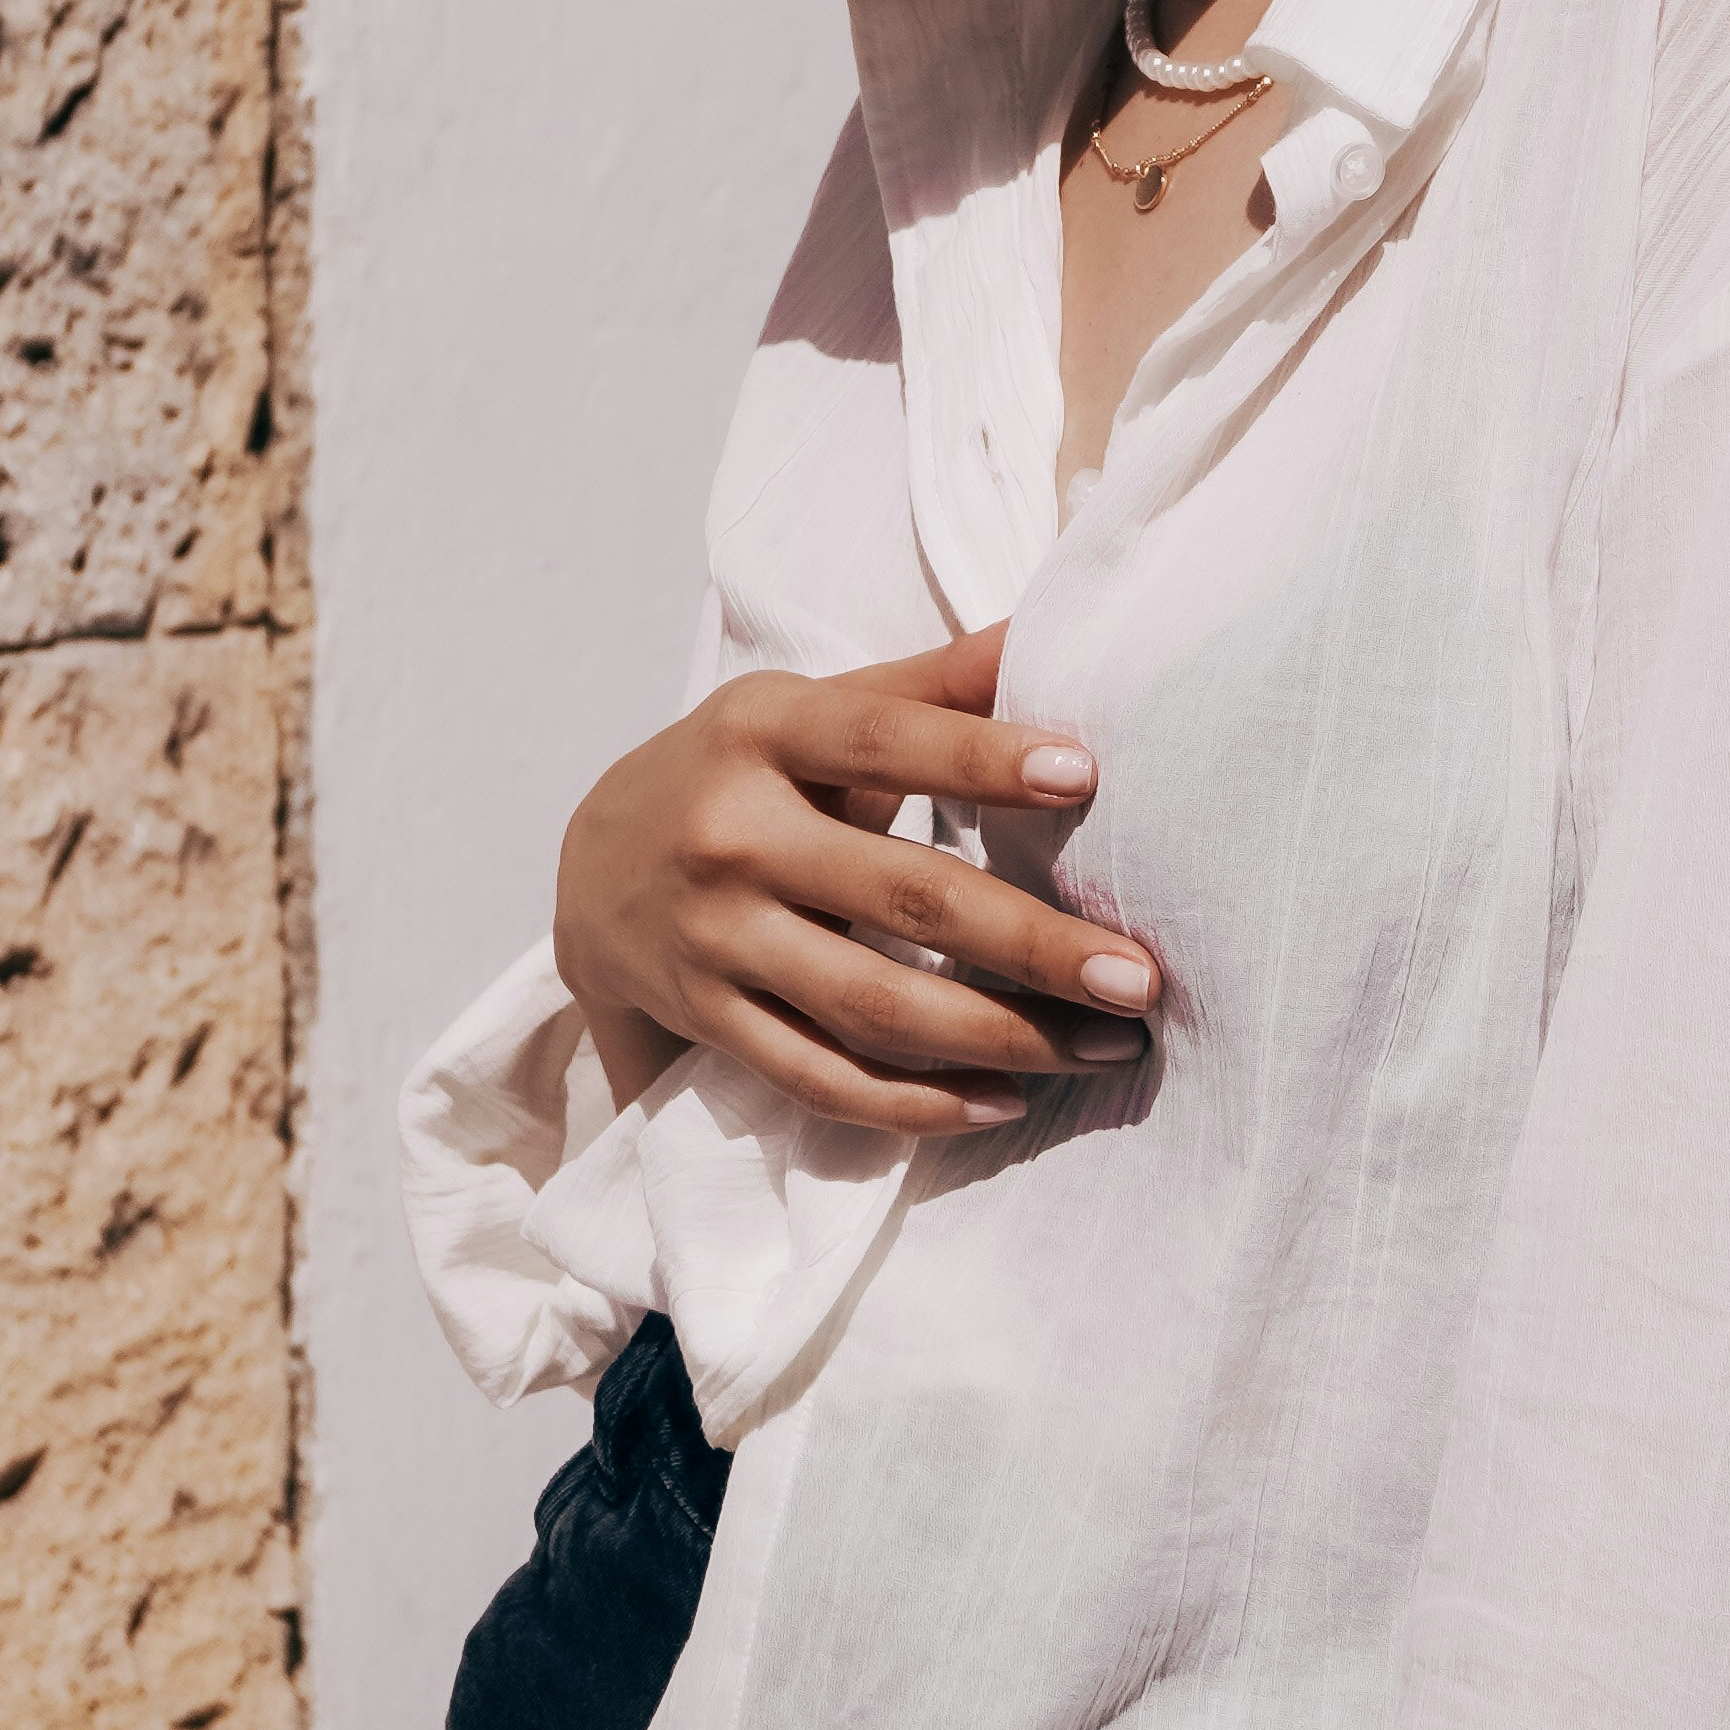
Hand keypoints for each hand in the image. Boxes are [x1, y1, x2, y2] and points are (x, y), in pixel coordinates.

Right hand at [552, 628, 1165, 1136]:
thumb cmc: (747, 769)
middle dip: (1031, 943)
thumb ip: (934, 681)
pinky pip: (822, 1078)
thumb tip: (1051, 626)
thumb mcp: (813, 706)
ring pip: (871, 1005)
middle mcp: (731, 835)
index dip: (979, 758)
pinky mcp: (709, 1022)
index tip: (1083, 773)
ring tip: (1107, 1047)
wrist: (591, 865)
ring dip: (1002, 1038)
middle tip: (1139, 977)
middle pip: (900, 894)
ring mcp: (714, 940)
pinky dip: (916, 1103)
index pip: (882, 739)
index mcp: (764, 732)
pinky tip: (1006, 1101)